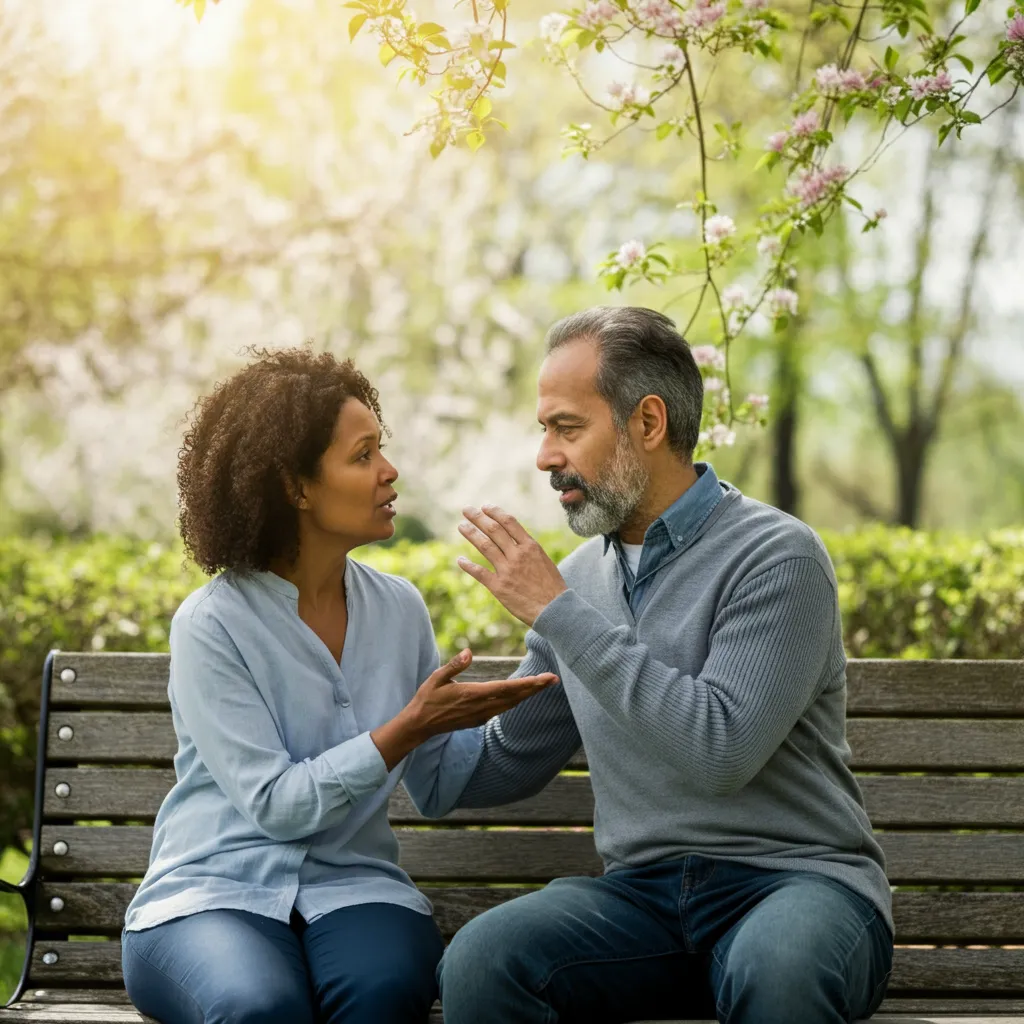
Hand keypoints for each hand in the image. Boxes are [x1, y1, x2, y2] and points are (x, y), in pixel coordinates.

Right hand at [371, 649, 558, 768]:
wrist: (420, 725)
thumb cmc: (427, 698)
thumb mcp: (437, 678)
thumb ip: (455, 665)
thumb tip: (469, 651)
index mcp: (472, 694)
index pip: (507, 688)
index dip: (528, 684)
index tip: (546, 679)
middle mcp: (481, 707)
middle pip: (515, 697)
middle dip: (535, 689)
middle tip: (554, 679)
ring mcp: (481, 715)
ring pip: (511, 704)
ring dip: (528, 695)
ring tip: (543, 685)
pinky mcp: (479, 719)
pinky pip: (503, 709)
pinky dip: (516, 700)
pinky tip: (522, 695)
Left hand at [457, 504, 567, 625]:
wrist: (555, 609)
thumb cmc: (552, 587)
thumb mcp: (543, 561)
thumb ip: (528, 550)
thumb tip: (514, 541)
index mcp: (530, 546)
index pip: (509, 522)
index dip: (495, 512)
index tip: (484, 506)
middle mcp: (517, 555)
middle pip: (494, 530)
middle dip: (478, 518)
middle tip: (466, 510)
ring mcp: (507, 570)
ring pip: (485, 546)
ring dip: (471, 534)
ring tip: (461, 526)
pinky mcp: (499, 587)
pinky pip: (479, 572)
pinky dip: (468, 565)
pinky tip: (460, 560)